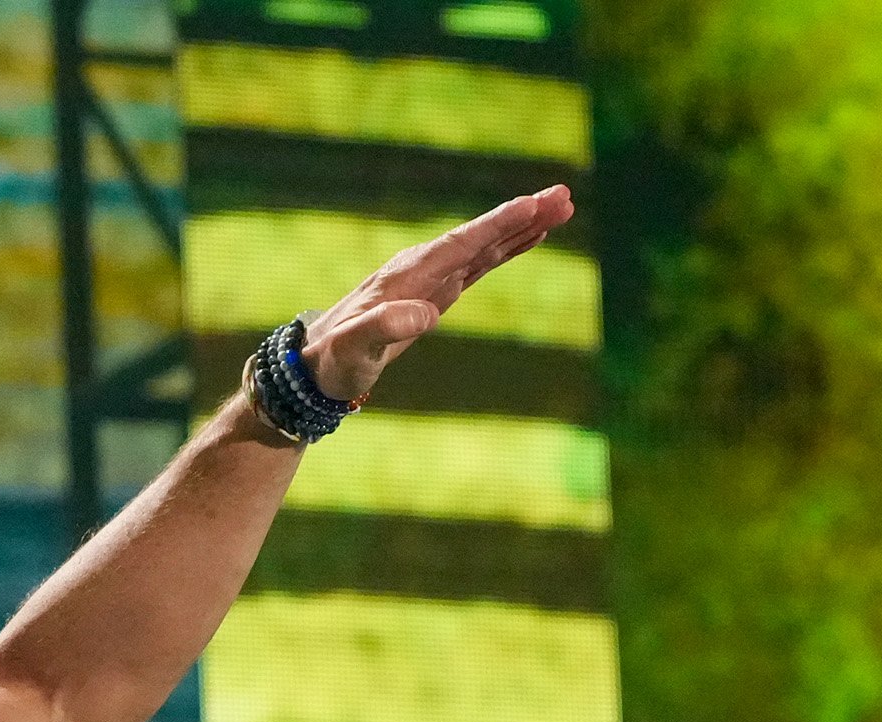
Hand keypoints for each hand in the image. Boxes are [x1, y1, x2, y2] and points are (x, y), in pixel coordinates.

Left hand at [297, 184, 575, 405]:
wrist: (317, 365)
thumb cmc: (335, 358)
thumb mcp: (357, 347)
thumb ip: (385, 328)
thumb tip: (425, 315)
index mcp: (407, 275)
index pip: (461, 243)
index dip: (496, 225)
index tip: (531, 205)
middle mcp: (421, 268)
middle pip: (480, 235)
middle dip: (521, 216)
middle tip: (564, 196)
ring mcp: (430, 278)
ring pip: (484, 245)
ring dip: (522, 227)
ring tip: (562, 208)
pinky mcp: (436, 292)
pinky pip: (478, 263)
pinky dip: (505, 248)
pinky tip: (530, 237)